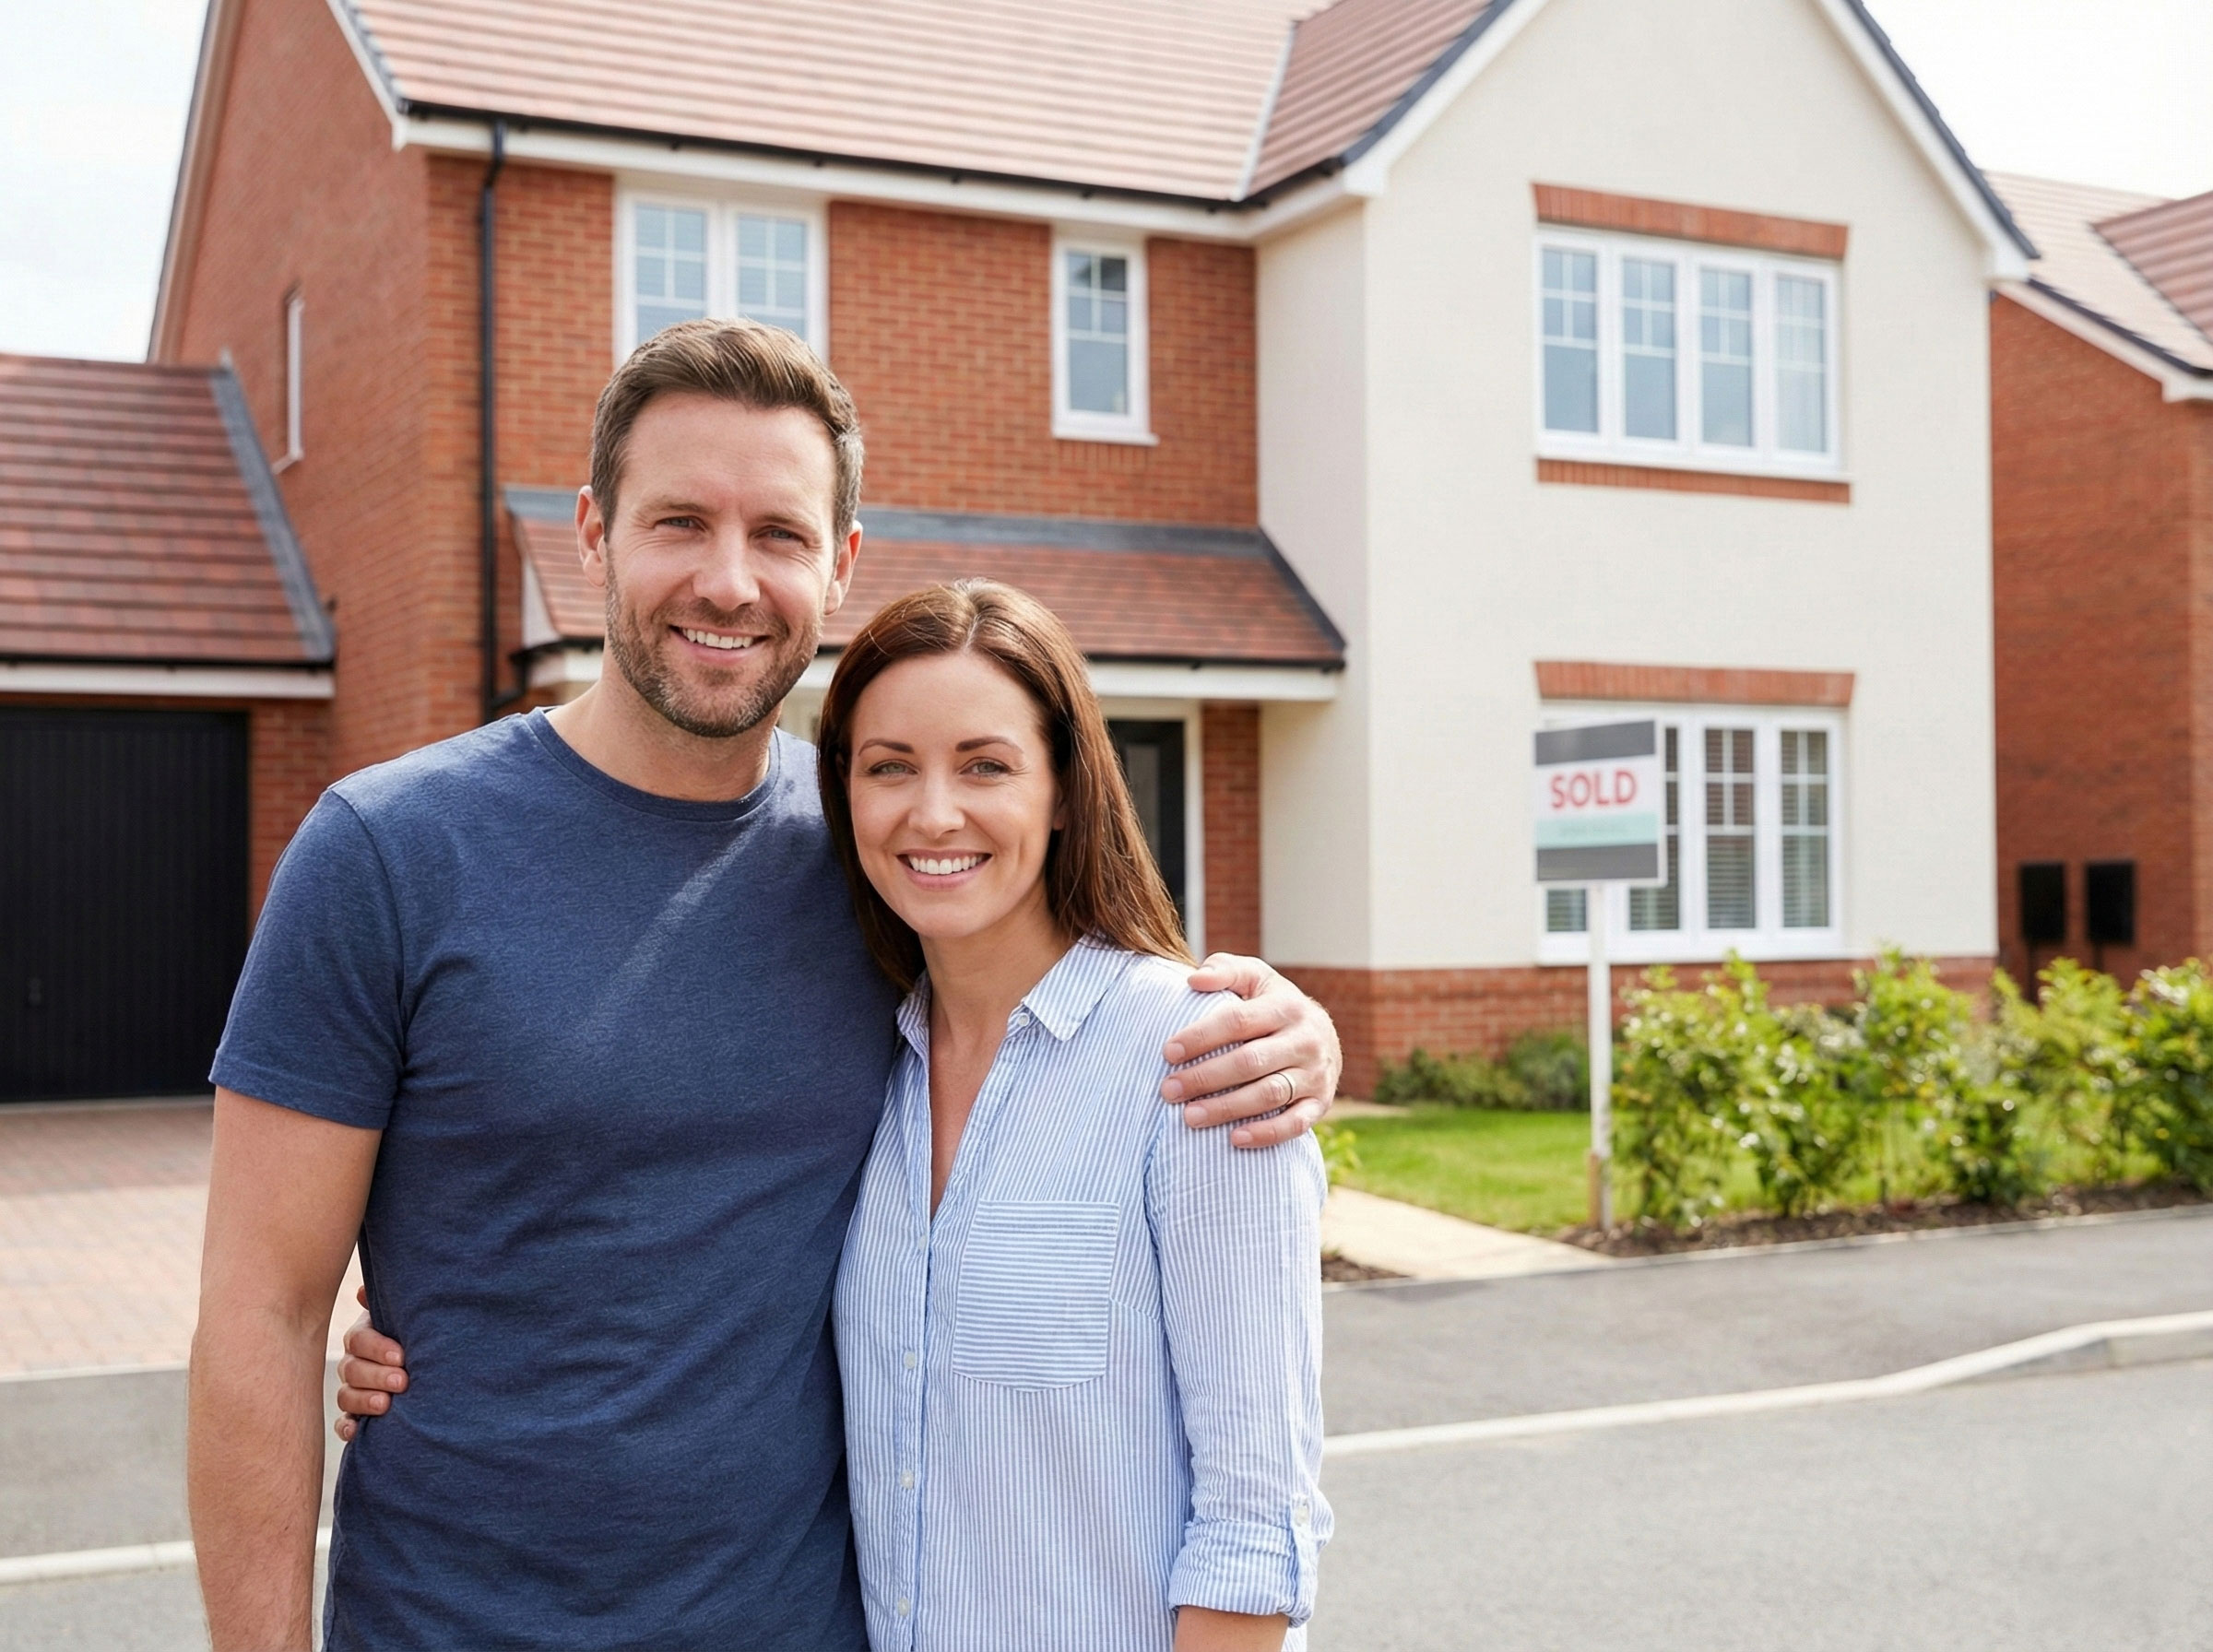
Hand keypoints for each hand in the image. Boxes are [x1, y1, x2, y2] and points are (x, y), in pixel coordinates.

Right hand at [332, 1286, 408, 1442]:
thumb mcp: (408, 1319)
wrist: (432, 1366)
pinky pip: (344, 1424)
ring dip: (364, 1400)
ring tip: (386, 1404)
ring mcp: (352, 1390)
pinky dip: (347, 1428)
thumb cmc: (419, 1336)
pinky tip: (356, 1432)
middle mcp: (353, 1363)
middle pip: (352, 1369)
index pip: (359, 1340)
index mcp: (364, 1337)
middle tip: (402, 1381)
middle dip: (377, 1375)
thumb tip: (362, 1291)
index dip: (378, 1348)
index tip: (401, 1356)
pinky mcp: (356, 1417)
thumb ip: (390, 1305)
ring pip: (346, 1396)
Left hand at [1161, 954, 1339, 1148]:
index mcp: (1286, 1006)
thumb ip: (1225, 971)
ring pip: (1269, 1094)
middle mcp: (1305, 1039)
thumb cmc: (1272, 1005)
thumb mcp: (1254, 978)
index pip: (1238, 1021)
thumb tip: (1194, 980)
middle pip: (1250, 1061)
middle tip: (1169, 1090)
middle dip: (1205, 1077)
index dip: (1201, 1037)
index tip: (1168, 1052)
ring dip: (1227, 1108)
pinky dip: (1266, 1133)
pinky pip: (1295, 1124)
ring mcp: (1315, 1073)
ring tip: (1189, 1117)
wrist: (1323, 1036)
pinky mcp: (1320, 1103)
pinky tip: (1234, 1139)